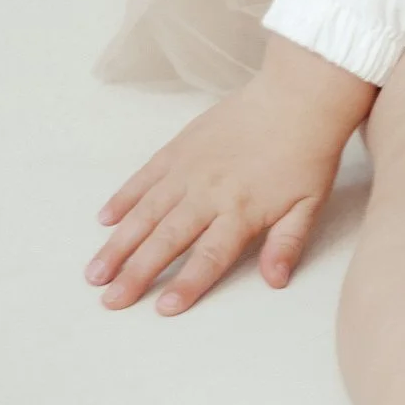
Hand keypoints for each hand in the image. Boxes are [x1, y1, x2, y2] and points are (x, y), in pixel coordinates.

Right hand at [87, 41, 372, 314]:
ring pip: (146, 212)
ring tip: (94, 272)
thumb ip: (288, 243)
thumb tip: (275, 281)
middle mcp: (209, 192)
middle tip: (110, 300)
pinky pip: (145, 177)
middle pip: (167, 239)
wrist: (297, 95)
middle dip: (137, 273)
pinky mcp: (179, 147)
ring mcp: (189, 169)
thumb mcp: (310, 203)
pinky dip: (123, 198)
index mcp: (242, 210)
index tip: (162, 309)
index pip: (210, 256)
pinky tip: (104, 220)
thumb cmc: (307, 153)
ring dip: (119, 244)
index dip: (187, 283)